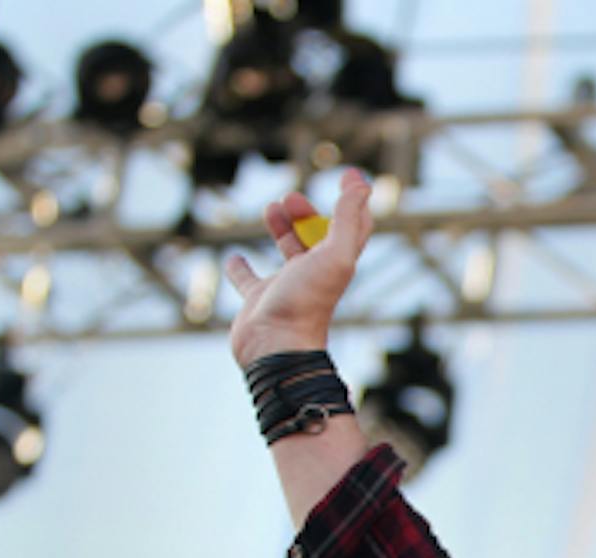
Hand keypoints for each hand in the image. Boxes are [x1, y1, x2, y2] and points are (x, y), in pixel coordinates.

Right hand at [224, 169, 375, 368]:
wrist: (277, 346)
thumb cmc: (307, 301)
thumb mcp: (334, 254)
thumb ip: (347, 220)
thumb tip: (361, 183)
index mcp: (337, 263)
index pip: (354, 226)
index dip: (354, 200)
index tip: (348, 173)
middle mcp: (315, 274)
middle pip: (317, 237)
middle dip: (308, 213)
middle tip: (292, 197)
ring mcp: (286, 287)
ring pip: (287, 252)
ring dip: (282, 229)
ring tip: (272, 209)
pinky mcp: (259, 300)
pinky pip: (248, 280)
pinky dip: (240, 268)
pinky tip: (234, 257)